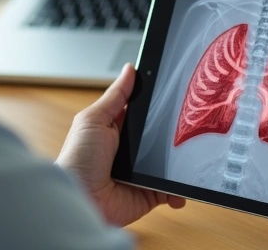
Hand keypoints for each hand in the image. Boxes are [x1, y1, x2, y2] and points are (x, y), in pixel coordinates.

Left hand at [56, 63, 185, 225]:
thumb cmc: (78, 159)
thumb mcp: (93, 119)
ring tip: (190, 156)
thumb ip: (115, 96)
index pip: (142, 111)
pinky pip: (170, 189)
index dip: (157, 104)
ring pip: (169, 162)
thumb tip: (131, 69)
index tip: (176, 94)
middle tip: (189, 126)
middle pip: (159, 135)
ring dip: (179, 161)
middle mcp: (130, 149)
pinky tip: (179, 187)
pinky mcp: (148, 193)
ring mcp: (140, 172)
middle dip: (173, 133)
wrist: (81, 199)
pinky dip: (178, 190)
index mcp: (116, 128)